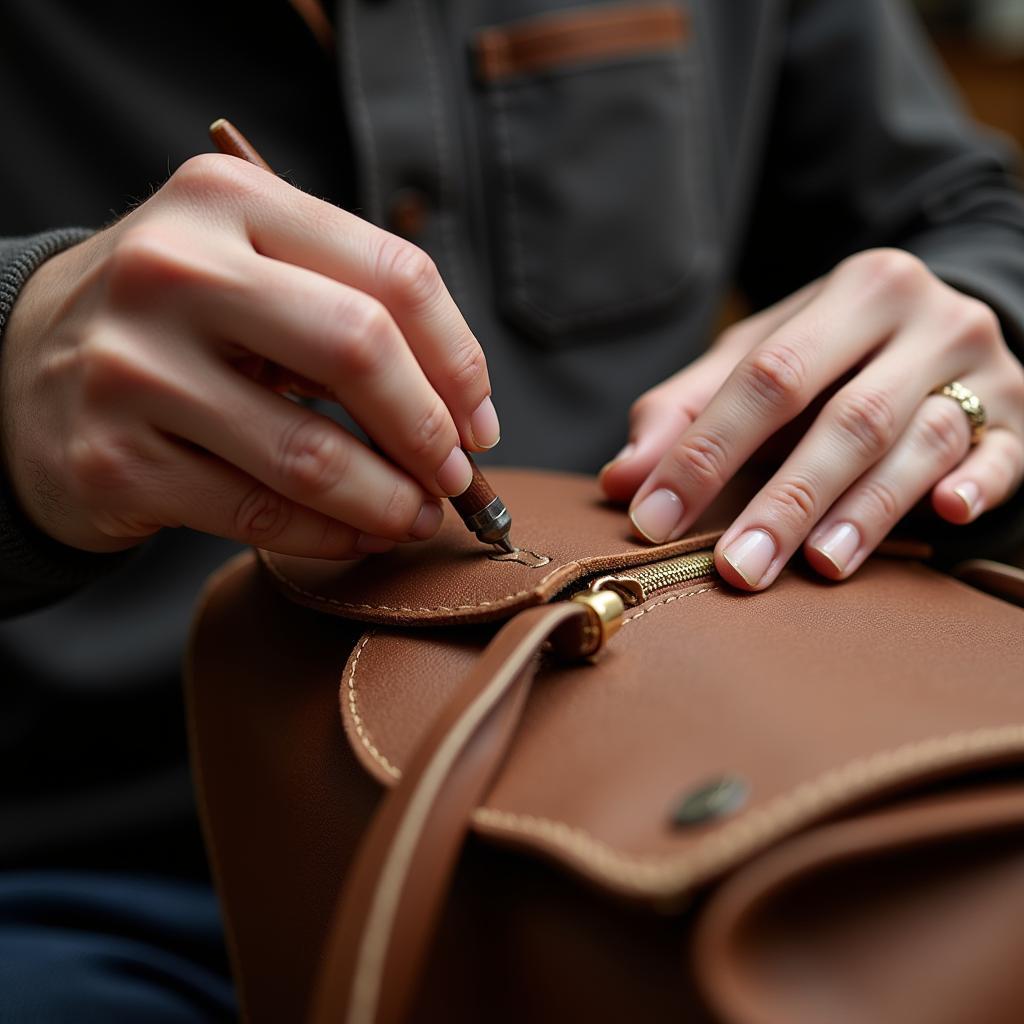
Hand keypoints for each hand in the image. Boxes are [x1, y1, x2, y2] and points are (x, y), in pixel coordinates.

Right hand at [0, 154, 499, 556]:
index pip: (393, 274)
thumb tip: (463, 412)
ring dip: (389, 500)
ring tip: (417, 516)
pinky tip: (357, 535)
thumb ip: (351, 308)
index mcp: (230, 201)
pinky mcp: (116, 459)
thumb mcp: (250, 269)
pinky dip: (329, 535)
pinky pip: (257, 514)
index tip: (478, 420)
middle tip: (454, 475)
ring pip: (309, 453)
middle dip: (430, 429)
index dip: (459, 359)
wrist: (25, 365)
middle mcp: (174, 270)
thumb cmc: (176, 320)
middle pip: (358, 348)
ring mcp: (135, 367)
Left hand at [600, 249, 1023, 588]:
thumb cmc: (831, 352)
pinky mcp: (1021, 420)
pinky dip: (977, 484)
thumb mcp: (758, 356)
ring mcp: (985, 370)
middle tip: (738, 567)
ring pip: (922, 443)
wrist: (941, 324)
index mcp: (854, 291)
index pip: (768, 375)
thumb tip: (620, 481)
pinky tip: (947, 516)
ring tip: (819, 565)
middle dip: (786, 499)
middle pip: (847, 418)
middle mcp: (928, 321)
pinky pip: (1005, 455)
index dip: (706, 449)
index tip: (654, 517)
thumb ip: (686, 410)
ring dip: (867, 510)